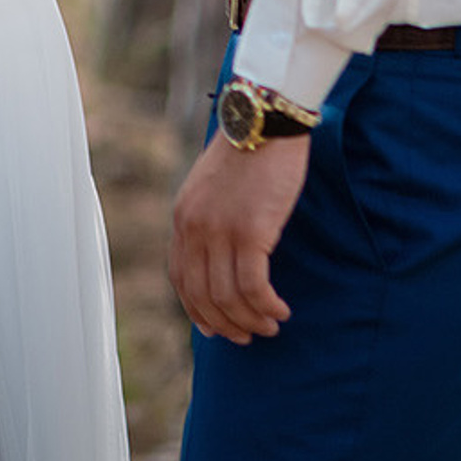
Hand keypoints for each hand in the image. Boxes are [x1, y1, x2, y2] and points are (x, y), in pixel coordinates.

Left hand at [168, 132, 308, 343]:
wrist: (264, 124)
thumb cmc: (246, 154)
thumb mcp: (212, 188)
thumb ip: (208, 220)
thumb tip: (218, 257)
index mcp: (183, 217)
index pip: (180, 277)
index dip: (197, 310)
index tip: (216, 328)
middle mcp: (194, 227)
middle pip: (202, 295)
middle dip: (225, 324)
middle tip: (248, 337)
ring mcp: (220, 230)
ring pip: (228, 297)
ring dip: (251, 320)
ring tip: (271, 325)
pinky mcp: (250, 231)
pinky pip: (254, 287)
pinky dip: (266, 306)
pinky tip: (280, 310)